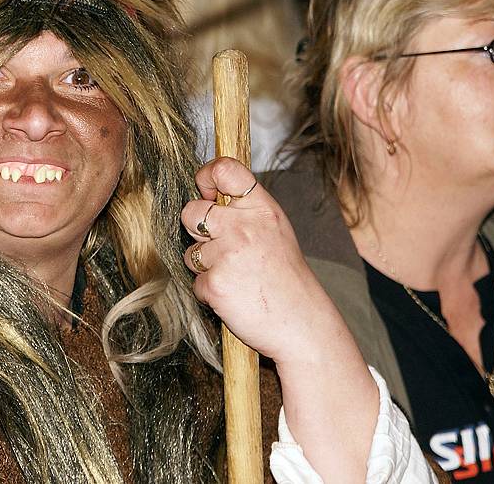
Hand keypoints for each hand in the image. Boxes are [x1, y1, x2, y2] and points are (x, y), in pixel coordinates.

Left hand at [181, 157, 340, 364]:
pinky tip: (235, 295)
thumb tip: (208, 193)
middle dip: (197, 230)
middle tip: (223, 247)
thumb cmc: (286, 277)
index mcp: (261, 209)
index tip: (207, 192)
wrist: (302, 323)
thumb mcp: (275, 230)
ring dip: (205, 266)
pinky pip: (196, 282)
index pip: (224, 170)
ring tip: (236, 276)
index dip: (206, 176)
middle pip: (191, 211)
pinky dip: (210, 291)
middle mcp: (244, 227)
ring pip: (191, 252)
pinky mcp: (215, 284)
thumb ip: (245, 211)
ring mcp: (228, 255)